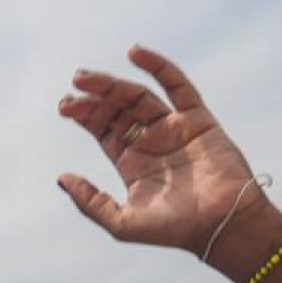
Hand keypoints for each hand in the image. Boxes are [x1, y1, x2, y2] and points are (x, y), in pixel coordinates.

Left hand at [55, 46, 267, 254]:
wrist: (220, 224)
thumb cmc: (173, 229)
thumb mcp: (120, 222)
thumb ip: (90, 202)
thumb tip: (61, 178)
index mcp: (132, 162)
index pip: (103, 129)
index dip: (84, 115)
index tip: (64, 106)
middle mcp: (151, 141)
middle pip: (117, 109)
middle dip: (93, 96)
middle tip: (74, 84)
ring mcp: (174, 128)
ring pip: (138, 96)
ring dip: (112, 83)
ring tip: (86, 77)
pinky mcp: (198, 119)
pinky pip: (178, 86)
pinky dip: (158, 67)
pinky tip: (134, 53)